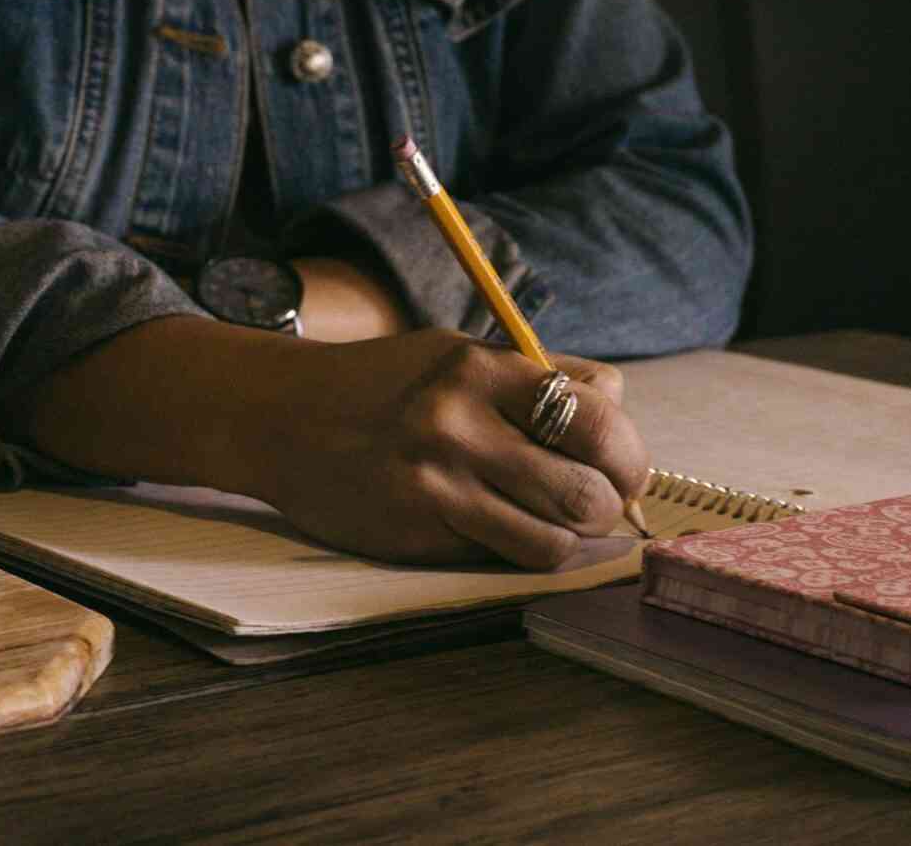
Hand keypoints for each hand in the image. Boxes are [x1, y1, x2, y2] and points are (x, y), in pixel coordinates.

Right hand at [232, 329, 649, 568]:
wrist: (281, 417)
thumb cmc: (386, 384)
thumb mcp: (458, 354)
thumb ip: (538, 376)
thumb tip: (620, 410)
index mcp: (482, 369)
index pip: (598, 417)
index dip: (628, 453)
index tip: (623, 467)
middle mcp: (461, 425)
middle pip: (587, 488)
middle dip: (609, 504)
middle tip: (601, 503)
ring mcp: (437, 485)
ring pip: (553, 540)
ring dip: (571, 539)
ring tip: (558, 522)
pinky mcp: (416, 532)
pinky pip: (501, 556)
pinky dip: (520, 550)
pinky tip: (505, 529)